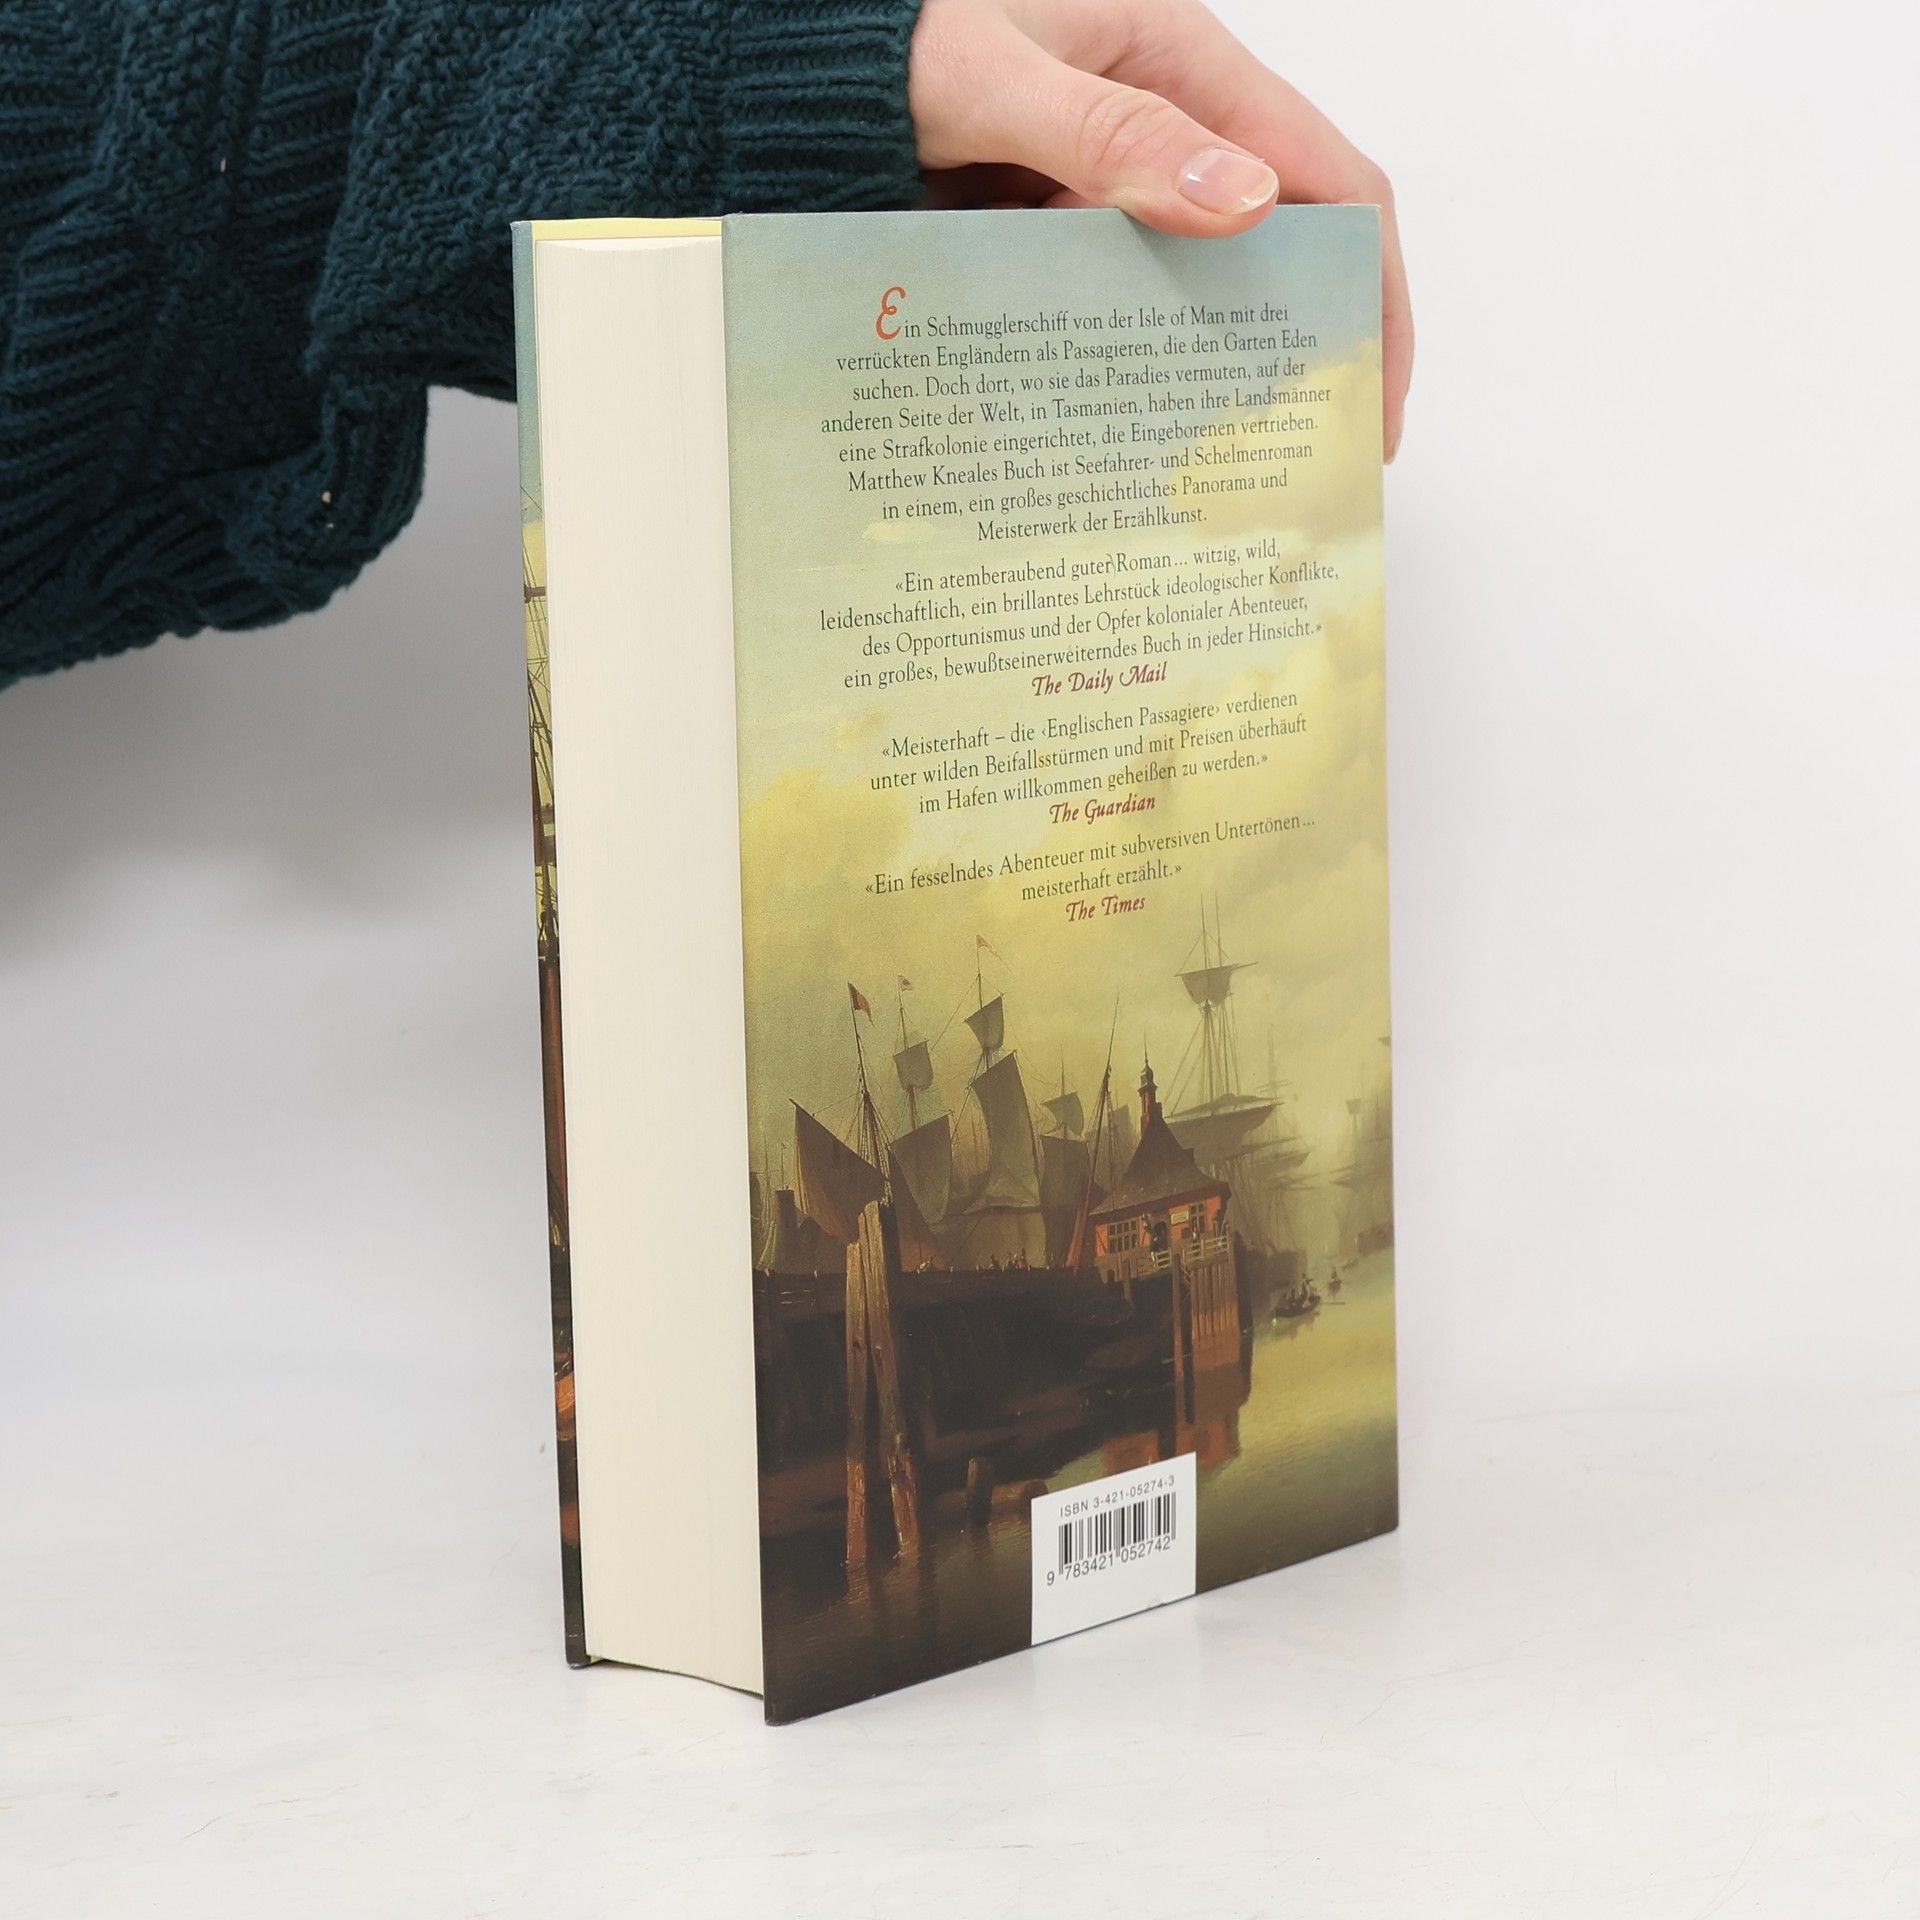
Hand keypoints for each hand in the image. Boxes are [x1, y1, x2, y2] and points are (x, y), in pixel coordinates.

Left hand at [909, 0, 1411, 459]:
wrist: (787, 70)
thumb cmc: (887, 40)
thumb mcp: (998, 79)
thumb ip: (1110, 134)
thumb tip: (1240, 201)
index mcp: (1183, 65)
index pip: (1330, 182)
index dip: (1370, 289)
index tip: (1374, 396)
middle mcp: (1162, 127)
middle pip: (1275, 248)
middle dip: (1299, 349)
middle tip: (1303, 459)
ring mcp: (1107, 187)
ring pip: (1191, 289)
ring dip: (1208, 370)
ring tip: (1216, 470)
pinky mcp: (1053, 235)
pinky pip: (1113, 305)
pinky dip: (1126, 363)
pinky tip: (1120, 428)